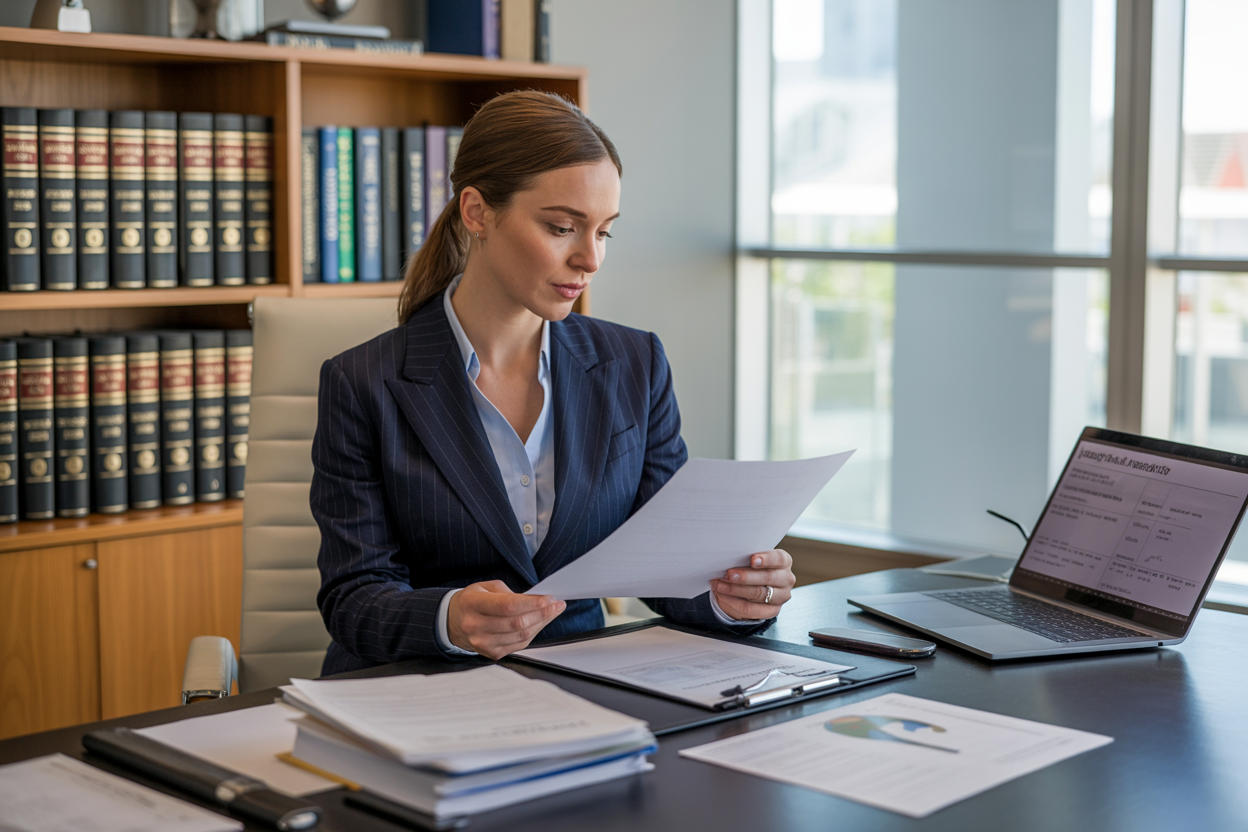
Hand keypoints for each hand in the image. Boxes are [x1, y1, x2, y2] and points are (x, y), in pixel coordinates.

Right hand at [447, 580, 565, 658]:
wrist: (454, 621)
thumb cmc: (473, 601)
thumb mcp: (486, 587)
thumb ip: (510, 593)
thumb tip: (536, 600)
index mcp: (472, 604)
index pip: (507, 606)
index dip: (531, 603)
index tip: (549, 598)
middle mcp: (474, 625)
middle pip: (517, 623)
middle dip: (542, 613)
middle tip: (557, 605)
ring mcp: (482, 642)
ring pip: (521, 635)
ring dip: (541, 623)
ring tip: (552, 612)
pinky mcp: (491, 653)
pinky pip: (519, 644)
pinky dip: (533, 633)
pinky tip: (539, 623)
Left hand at [710, 549, 795, 620]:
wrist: (752, 586)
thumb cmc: (751, 566)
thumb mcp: (751, 559)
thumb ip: (745, 558)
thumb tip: (727, 558)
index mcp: (784, 561)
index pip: (778, 559)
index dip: (766, 559)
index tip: (752, 559)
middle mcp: (786, 579)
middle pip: (767, 578)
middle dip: (745, 577)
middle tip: (728, 574)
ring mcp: (782, 596)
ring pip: (758, 594)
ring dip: (735, 589)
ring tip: (719, 585)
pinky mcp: (772, 611)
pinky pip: (750, 609)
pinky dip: (733, 602)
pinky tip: (722, 595)